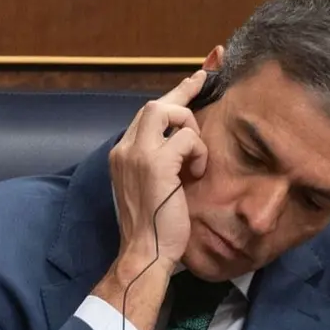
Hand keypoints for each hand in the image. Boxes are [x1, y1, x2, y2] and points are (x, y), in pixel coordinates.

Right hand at [109, 70, 208, 276]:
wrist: (145, 252)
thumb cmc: (154, 225)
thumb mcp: (151, 185)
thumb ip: (159, 161)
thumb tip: (180, 142)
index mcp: (123, 153)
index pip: (147, 114)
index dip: (174, 94)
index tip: (196, 77)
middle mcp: (125, 148)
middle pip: (156, 104)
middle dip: (185, 93)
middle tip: (206, 84)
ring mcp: (137, 154)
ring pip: (169, 112)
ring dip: (191, 131)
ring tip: (195, 160)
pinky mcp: (155, 164)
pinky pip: (185, 139)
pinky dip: (197, 152)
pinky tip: (196, 174)